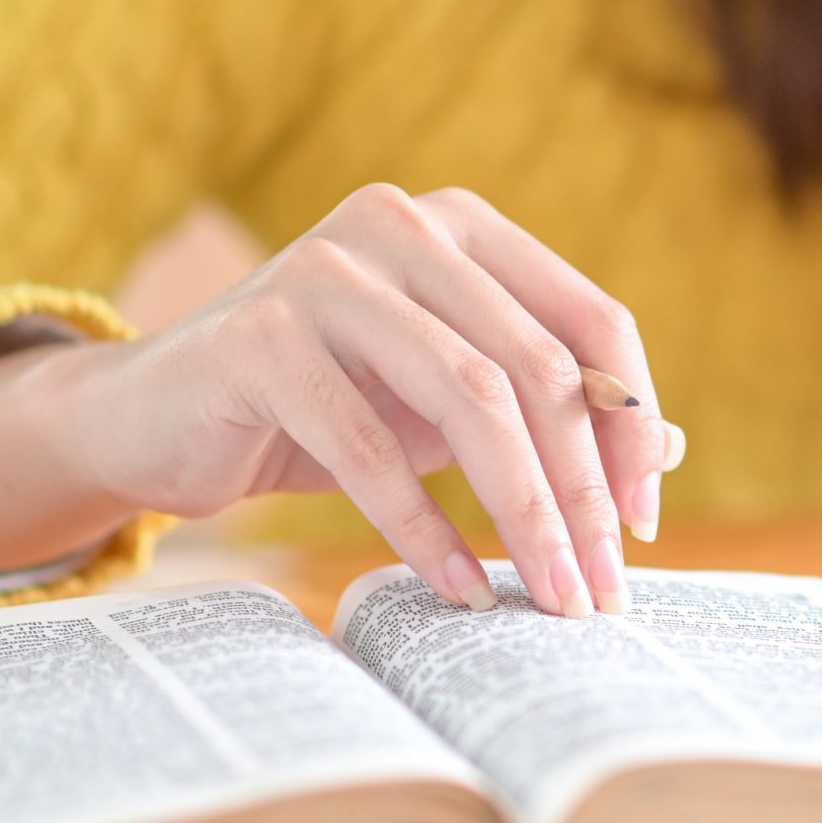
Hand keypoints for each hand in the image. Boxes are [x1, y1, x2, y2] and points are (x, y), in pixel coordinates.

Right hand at [0, 186, 674, 615]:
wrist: (156, 418)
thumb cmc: (323, 408)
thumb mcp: (445, 404)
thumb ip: (546, 411)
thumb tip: (665, 449)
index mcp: (462, 228)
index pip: (591, 320)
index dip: (631, 423)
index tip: (643, 523)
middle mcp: (401, 227)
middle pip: (537, 367)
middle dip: (584, 489)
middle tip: (604, 586)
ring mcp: (326, 271)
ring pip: (469, 400)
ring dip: (523, 514)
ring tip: (551, 595)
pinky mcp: (262, 338)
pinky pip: (372, 446)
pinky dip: (426, 529)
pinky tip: (461, 588)